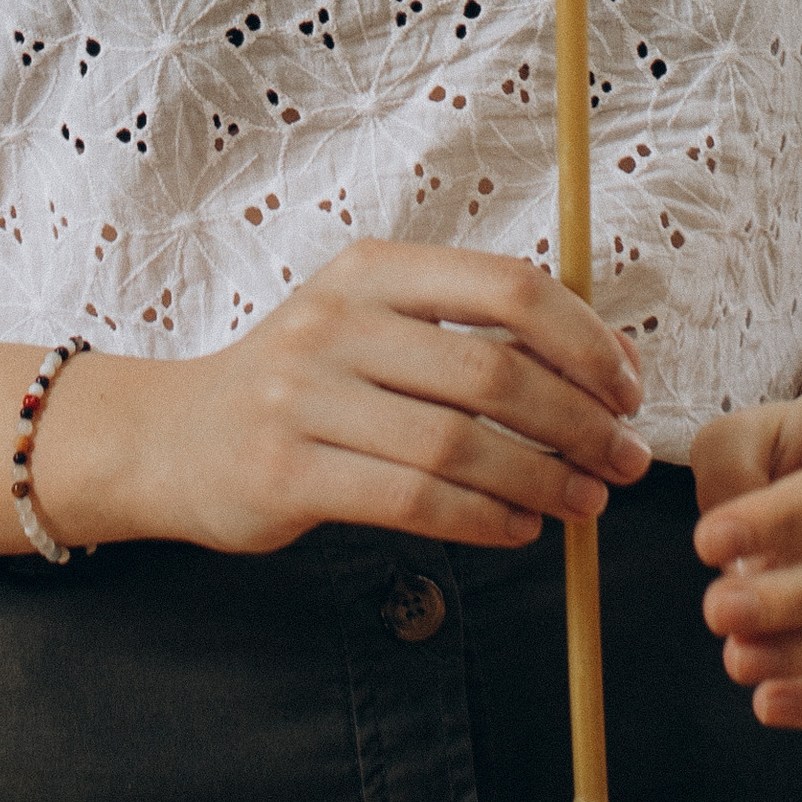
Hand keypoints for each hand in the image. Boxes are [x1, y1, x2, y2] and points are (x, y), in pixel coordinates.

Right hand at [41, 239, 649, 557]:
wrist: (173, 437)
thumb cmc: (303, 385)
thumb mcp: (373, 326)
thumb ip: (472, 335)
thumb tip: (607, 366)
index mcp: (372, 270)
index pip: (507, 287)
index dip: (584, 340)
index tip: (628, 389)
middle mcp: (336, 321)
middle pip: (493, 372)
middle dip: (579, 423)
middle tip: (624, 462)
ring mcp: (304, 396)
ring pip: (459, 445)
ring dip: (542, 481)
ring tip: (583, 503)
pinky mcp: (287, 472)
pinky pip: (413, 501)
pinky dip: (484, 521)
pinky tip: (518, 530)